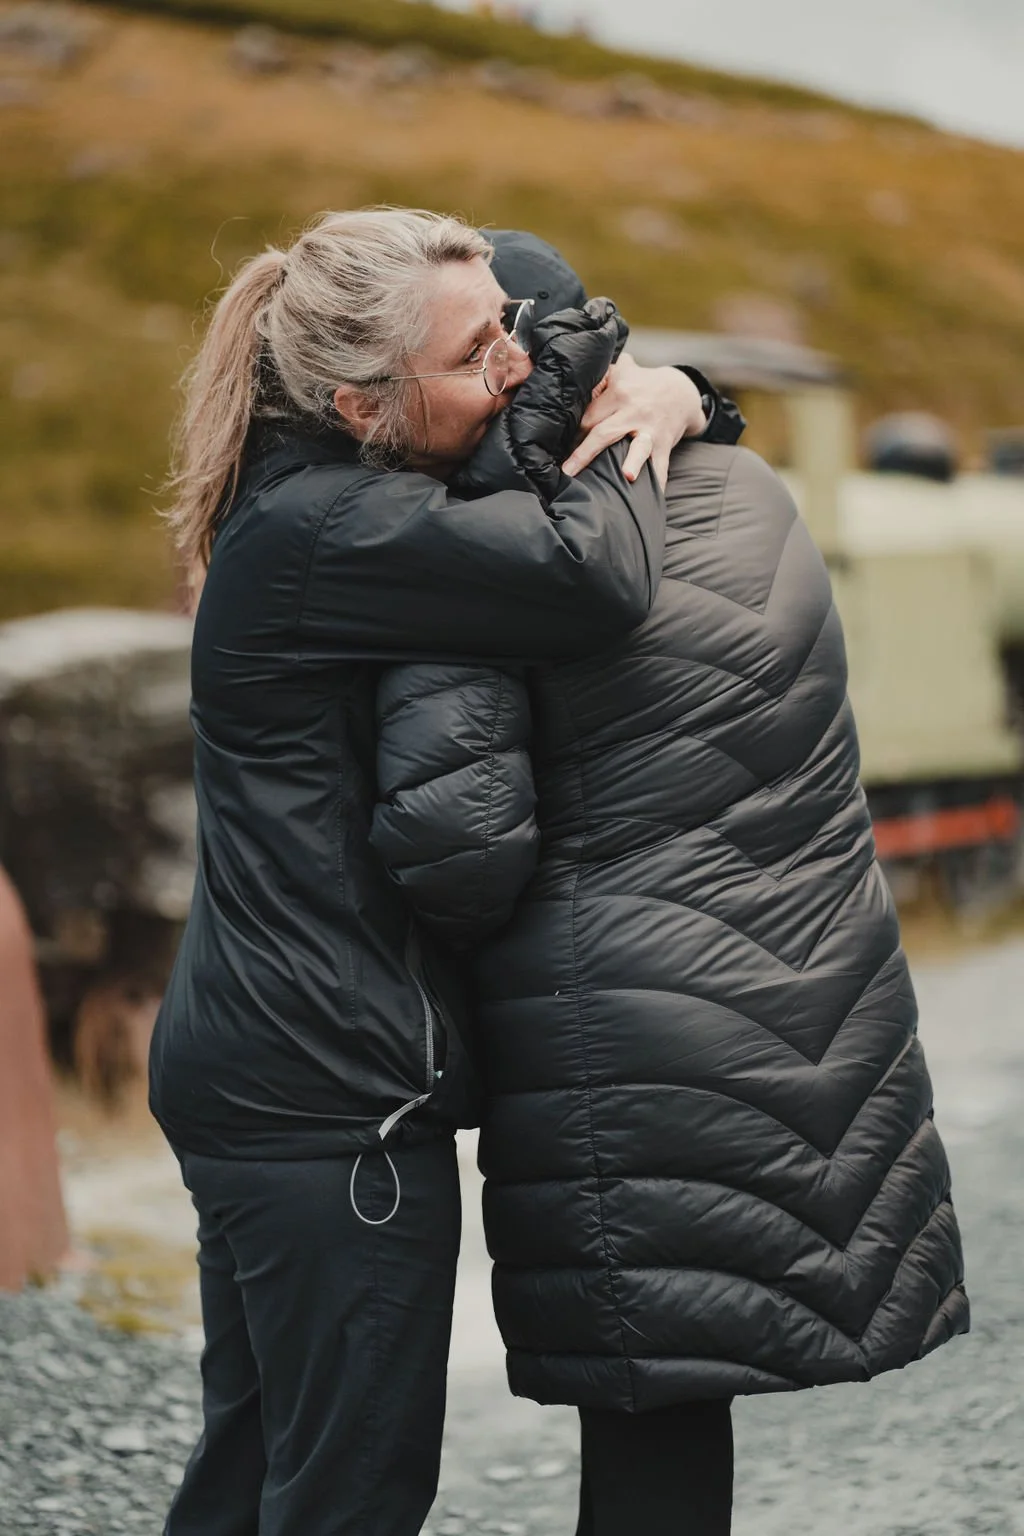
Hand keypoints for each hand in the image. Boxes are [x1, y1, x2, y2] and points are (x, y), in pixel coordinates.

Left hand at [562, 354, 706, 488]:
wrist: (681, 392)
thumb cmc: (642, 384)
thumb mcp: (622, 371)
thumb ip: (599, 374)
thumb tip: (571, 373)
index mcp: (619, 392)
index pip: (589, 415)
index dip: (573, 432)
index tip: (556, 447)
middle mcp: (634, 411)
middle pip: (605, 433)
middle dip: (585, 452)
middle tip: (567, 471)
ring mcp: (650, 430)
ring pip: (639, 448)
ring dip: (633, 462)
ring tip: (627, 477)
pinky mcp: (663, 444)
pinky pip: (661, 466)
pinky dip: (657, 483)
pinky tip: (653, 499)